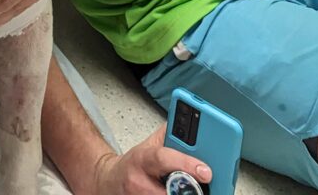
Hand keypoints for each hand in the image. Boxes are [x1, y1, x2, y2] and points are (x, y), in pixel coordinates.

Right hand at [94, 127, 211, 194]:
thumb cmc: (134, 163)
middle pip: (170, 190)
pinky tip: (179, 193)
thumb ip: (169, 135)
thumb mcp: (149, 144)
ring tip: (193, 190)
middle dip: (189, 190)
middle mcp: (138, 181)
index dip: (187, 164)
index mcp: (142, 158)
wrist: (111, 180)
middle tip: (203, 188)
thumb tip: (192, 129)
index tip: (206, 171)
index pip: (164, 158)